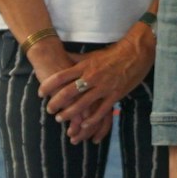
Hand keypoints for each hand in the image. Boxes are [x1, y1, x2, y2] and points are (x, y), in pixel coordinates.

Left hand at [36, 28, 152, 143]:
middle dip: (56, 103)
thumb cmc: (112, 54)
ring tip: (61, 119)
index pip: (61, 77)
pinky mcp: (115, 95)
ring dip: (70, 113)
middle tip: (49, 110)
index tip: (41, 93)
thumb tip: (62, 56)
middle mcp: (91, 77)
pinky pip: (101, 110)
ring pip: (82, 104)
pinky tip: (84, 125)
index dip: (48, 86)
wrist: (135, 52)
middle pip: (68, 92)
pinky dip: (91, 119)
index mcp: (84, 66)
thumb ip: (77, 59)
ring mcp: (103, 87)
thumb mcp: (92, 55)